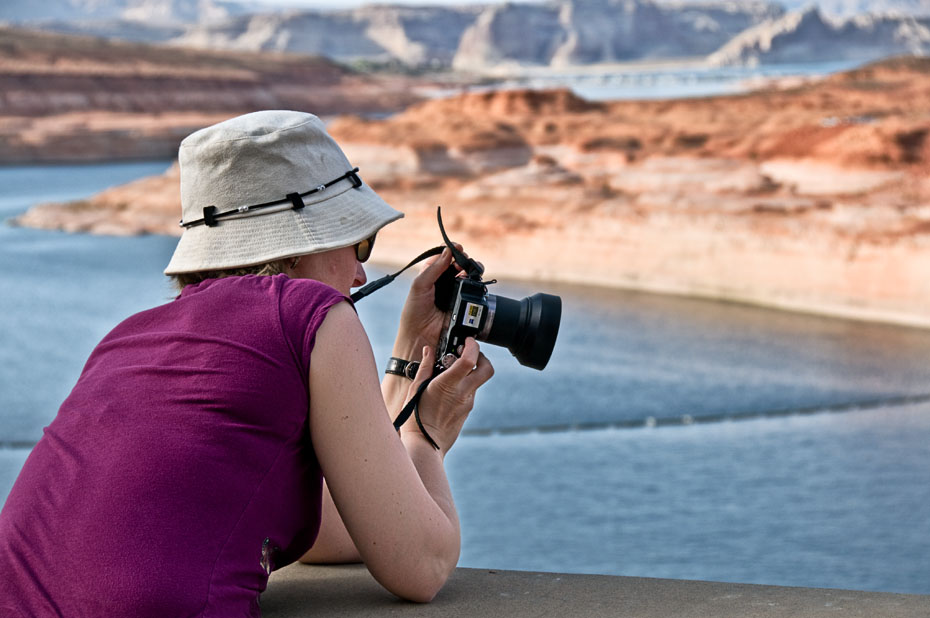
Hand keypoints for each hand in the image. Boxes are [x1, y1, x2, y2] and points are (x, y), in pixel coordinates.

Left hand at [392, 244, 476, 360]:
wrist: (421, 338)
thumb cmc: (414, 314)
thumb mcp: (419, 286)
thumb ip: (432, 269)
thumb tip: (447, 252)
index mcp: (429, 277)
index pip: (442, 258)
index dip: (450, 251)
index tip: (457, 247)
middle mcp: (443, 285)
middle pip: (458, 266)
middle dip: (464, 260)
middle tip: (464, 260)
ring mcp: (455, 295)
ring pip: (468, 278)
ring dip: (472, 271)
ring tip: (470, 270)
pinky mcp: (464, 306)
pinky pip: (474, 292)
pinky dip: (476, 285)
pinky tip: (474, 282)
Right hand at [401, 339, 493, 454]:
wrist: (425, 445)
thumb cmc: (416, 417)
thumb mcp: (415, 389)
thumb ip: (425, 367)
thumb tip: (429, 351)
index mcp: (448, 384)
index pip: (470, 360)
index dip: (472, 346)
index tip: (467, 341)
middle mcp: (463, 393)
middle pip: (487, 369)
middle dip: (481, 357)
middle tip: (468, 354)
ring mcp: (467, 403)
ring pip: (478, 381)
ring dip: (470, 372)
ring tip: (451, 372)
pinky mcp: (467, 411)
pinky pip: (471, 393)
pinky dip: (464, 385)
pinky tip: (448, 389)